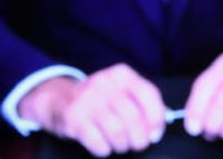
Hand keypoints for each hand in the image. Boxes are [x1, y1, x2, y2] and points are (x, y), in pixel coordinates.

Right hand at [17, 63, 166, 156]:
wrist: (57, 97)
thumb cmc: (97, 98)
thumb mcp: (120, 90)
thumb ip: (142, 100)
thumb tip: (165, 119)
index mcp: (122, 75)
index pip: (149, 95)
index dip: (156, 118)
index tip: (155, 133)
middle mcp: (106, 84)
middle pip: (134, 118)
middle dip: (140, 138)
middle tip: (138, 145)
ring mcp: (89, 100)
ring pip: (117, 131)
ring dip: (122, 145)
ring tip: (120, 146)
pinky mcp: (74, 118)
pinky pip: (97, 141)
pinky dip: (104, 149)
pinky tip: (104, 147)